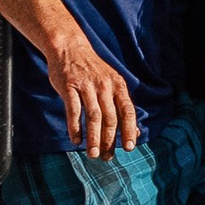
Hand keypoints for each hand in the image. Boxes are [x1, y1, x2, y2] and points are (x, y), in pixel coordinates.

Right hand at [49, 32, 137, 156]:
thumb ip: (121, 106)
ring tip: (93, 153)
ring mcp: (86, 85)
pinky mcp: (69, 86)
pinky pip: (73, 110)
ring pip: (93, 116)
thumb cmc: (92, 70)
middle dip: (109, 140)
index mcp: (118, 85)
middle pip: (110, 118)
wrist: (69, 47)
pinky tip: (76, 140)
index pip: (127, 111)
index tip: (129, 147)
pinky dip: (75, 127)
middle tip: (106, 157)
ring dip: (93, 138)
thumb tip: (136, 133)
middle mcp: (104, 85)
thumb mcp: (111, 83)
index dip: (129, 130)